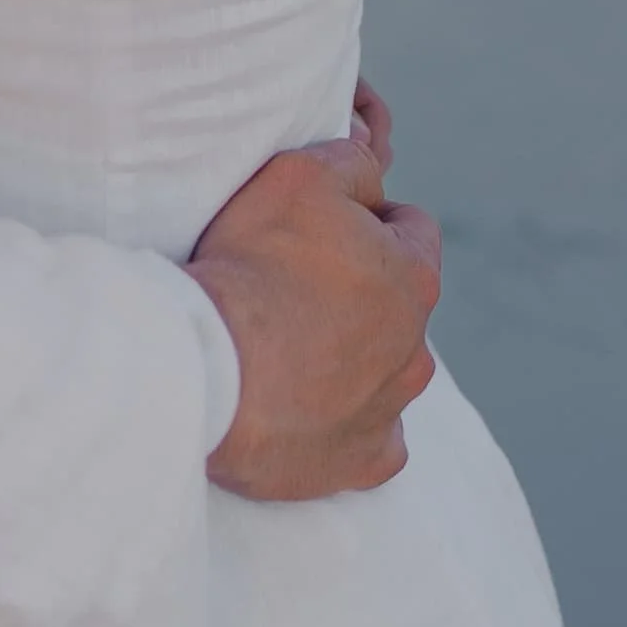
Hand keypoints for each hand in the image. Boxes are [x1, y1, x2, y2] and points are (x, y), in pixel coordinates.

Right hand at [187, 80, 440, 500]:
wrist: (210, 366)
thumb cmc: (254, 264)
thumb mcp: (300, 174)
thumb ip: (350, 163)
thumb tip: (371, 167)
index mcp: (413, 278)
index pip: (412, 230)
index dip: (368, 218)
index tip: (322, 225)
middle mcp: (417, 349)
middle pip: (398, 304)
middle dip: (361, 289)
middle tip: (295, 282)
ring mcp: (390, 411)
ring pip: (387, 372)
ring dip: (353, 354)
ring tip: (289, 344)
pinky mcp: (360, 463)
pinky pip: (369, 439)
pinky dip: (344, 421)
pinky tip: (304, 404)